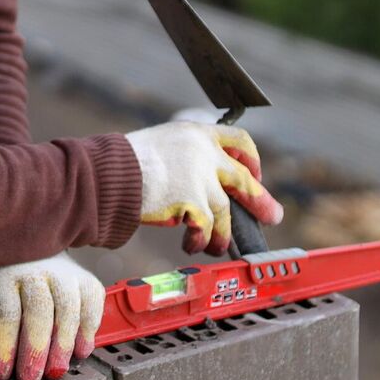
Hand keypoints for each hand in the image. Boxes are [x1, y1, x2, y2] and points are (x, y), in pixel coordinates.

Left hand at [0, 252, 105, 379]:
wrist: (25, 240)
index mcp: (3, 273)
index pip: (6, 312)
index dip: (5, 346)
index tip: (2, 373)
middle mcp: (35, 270)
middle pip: (39, 311)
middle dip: (35, 350)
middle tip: (30, 378)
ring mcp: (64, 272)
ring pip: (68, 310)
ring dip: (63, 345)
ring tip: (55, 371)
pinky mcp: (85, 278)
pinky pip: (92, 305)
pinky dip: (89, 330)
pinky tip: (80, 352)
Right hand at [125, 120, 283, 255]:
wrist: (107, 175)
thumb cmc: (123, 164)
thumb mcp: (161, 146)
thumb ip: (186, 159)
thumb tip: (204, 185)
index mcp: (196, 133)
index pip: (238, 139)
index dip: (251, 158)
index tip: (254, 173)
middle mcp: (203, 152)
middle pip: (244, 179)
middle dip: (261, 201)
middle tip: (272, 216)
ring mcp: (200, 178)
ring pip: (225, 211)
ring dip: (222, 234)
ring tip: (215, 246)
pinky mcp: (193, 202)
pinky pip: (206, 228)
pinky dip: (200, 240)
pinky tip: (191, 245)